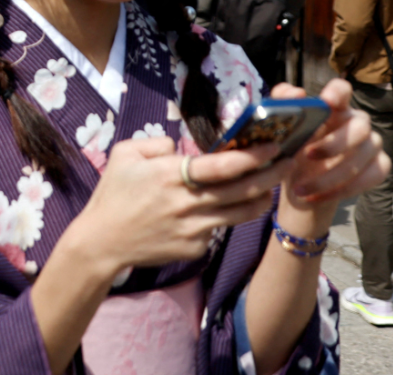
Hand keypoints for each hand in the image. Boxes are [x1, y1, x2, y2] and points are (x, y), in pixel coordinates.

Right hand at [63, 137, 292, 279]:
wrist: (103, 241)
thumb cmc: (113, 193)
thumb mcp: (124, 154)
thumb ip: (158, 144)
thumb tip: (182, 148)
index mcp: (169, 176)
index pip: (220, 166)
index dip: (250, 157)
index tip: (272, 146)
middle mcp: (186, 203)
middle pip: (241, 189)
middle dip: (270, 174)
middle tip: (289, 161)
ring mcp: (193, 229)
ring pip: (240, 212)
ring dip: (262, 198)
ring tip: (273, 186)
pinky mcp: (195, 248)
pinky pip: (219, 229)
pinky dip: (227, 216)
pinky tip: (229, 207)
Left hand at [270, 79, 388, 228]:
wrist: (300, 185)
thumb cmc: (292, 151)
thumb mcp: (281, 132)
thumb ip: (282, 106)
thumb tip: (296, 93)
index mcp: (333, 108)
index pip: (342, 90)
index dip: (337, 93)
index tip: (326, 101)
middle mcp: (357, 122)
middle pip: (359, 126)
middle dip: (333, 144)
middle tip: (307, 156)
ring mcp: (372, 144)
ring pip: (363, 156)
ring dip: (329, 177)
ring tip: (301, 188)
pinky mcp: (380, 166)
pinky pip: (371, 177)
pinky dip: (342, 190)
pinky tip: (317, 196)